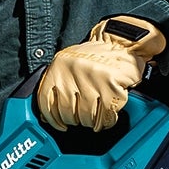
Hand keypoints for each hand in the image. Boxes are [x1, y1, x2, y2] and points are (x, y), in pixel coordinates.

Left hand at [37, 16, 166, 131]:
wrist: (122, 43)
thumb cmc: (95, 57)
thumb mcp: (69, 65)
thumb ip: (58, 85)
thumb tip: (47, 116)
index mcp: (59, 66)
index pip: (46, 102)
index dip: (53, 119)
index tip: (59, 125)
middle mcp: (74, 71)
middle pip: (67, 112)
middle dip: (75, 120)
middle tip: (82, 117)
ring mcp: (93, 78)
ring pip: (86, 116)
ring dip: (91, 122)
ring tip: (95, 117)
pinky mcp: (112, 85)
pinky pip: (106, 114)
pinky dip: (107, 121)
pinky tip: (107, 117)